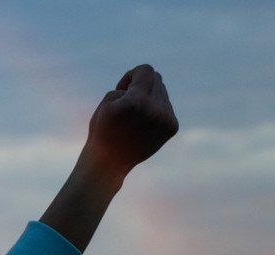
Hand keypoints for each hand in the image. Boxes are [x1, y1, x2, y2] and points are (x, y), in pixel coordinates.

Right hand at [83, 64, 178, 178]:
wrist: (109, 163)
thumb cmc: (102, 130)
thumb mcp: (107, 102)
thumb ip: (129, 86)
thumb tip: (151, 82)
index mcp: (136, 101)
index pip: (146, 70)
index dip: (131, 75)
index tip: (122, 90)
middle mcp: (155, 110)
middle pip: (157, 79)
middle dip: (141, 85)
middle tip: (127, 102)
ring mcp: (166, 119)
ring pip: (163, 92)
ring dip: (149, 97)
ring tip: (135, 116)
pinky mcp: (172, 127)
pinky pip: (167, 106)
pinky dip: (155, 110)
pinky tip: (143, 124)